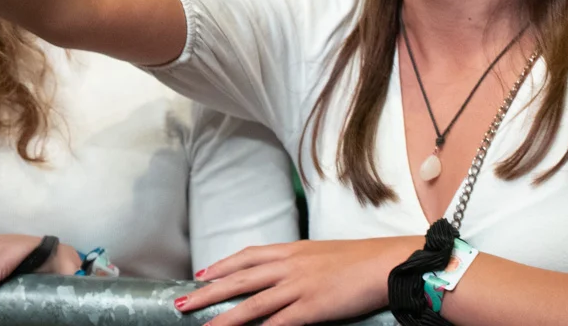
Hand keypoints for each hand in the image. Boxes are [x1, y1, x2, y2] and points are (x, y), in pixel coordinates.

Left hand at [177, 237, 417, 325]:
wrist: (384, 263)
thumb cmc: (360, 260)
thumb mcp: (323, 254)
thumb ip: (301, 264)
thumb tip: (287, 274)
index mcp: (291, 250)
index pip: (248, 257)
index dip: (222, 266)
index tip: (202, 274)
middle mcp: (288, 266)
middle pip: (239, 280)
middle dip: (207, 292)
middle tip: (182, 301)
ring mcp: (297, 287)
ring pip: (250, 305)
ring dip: (224, 318)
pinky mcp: (310, 308)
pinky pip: (277, 323)